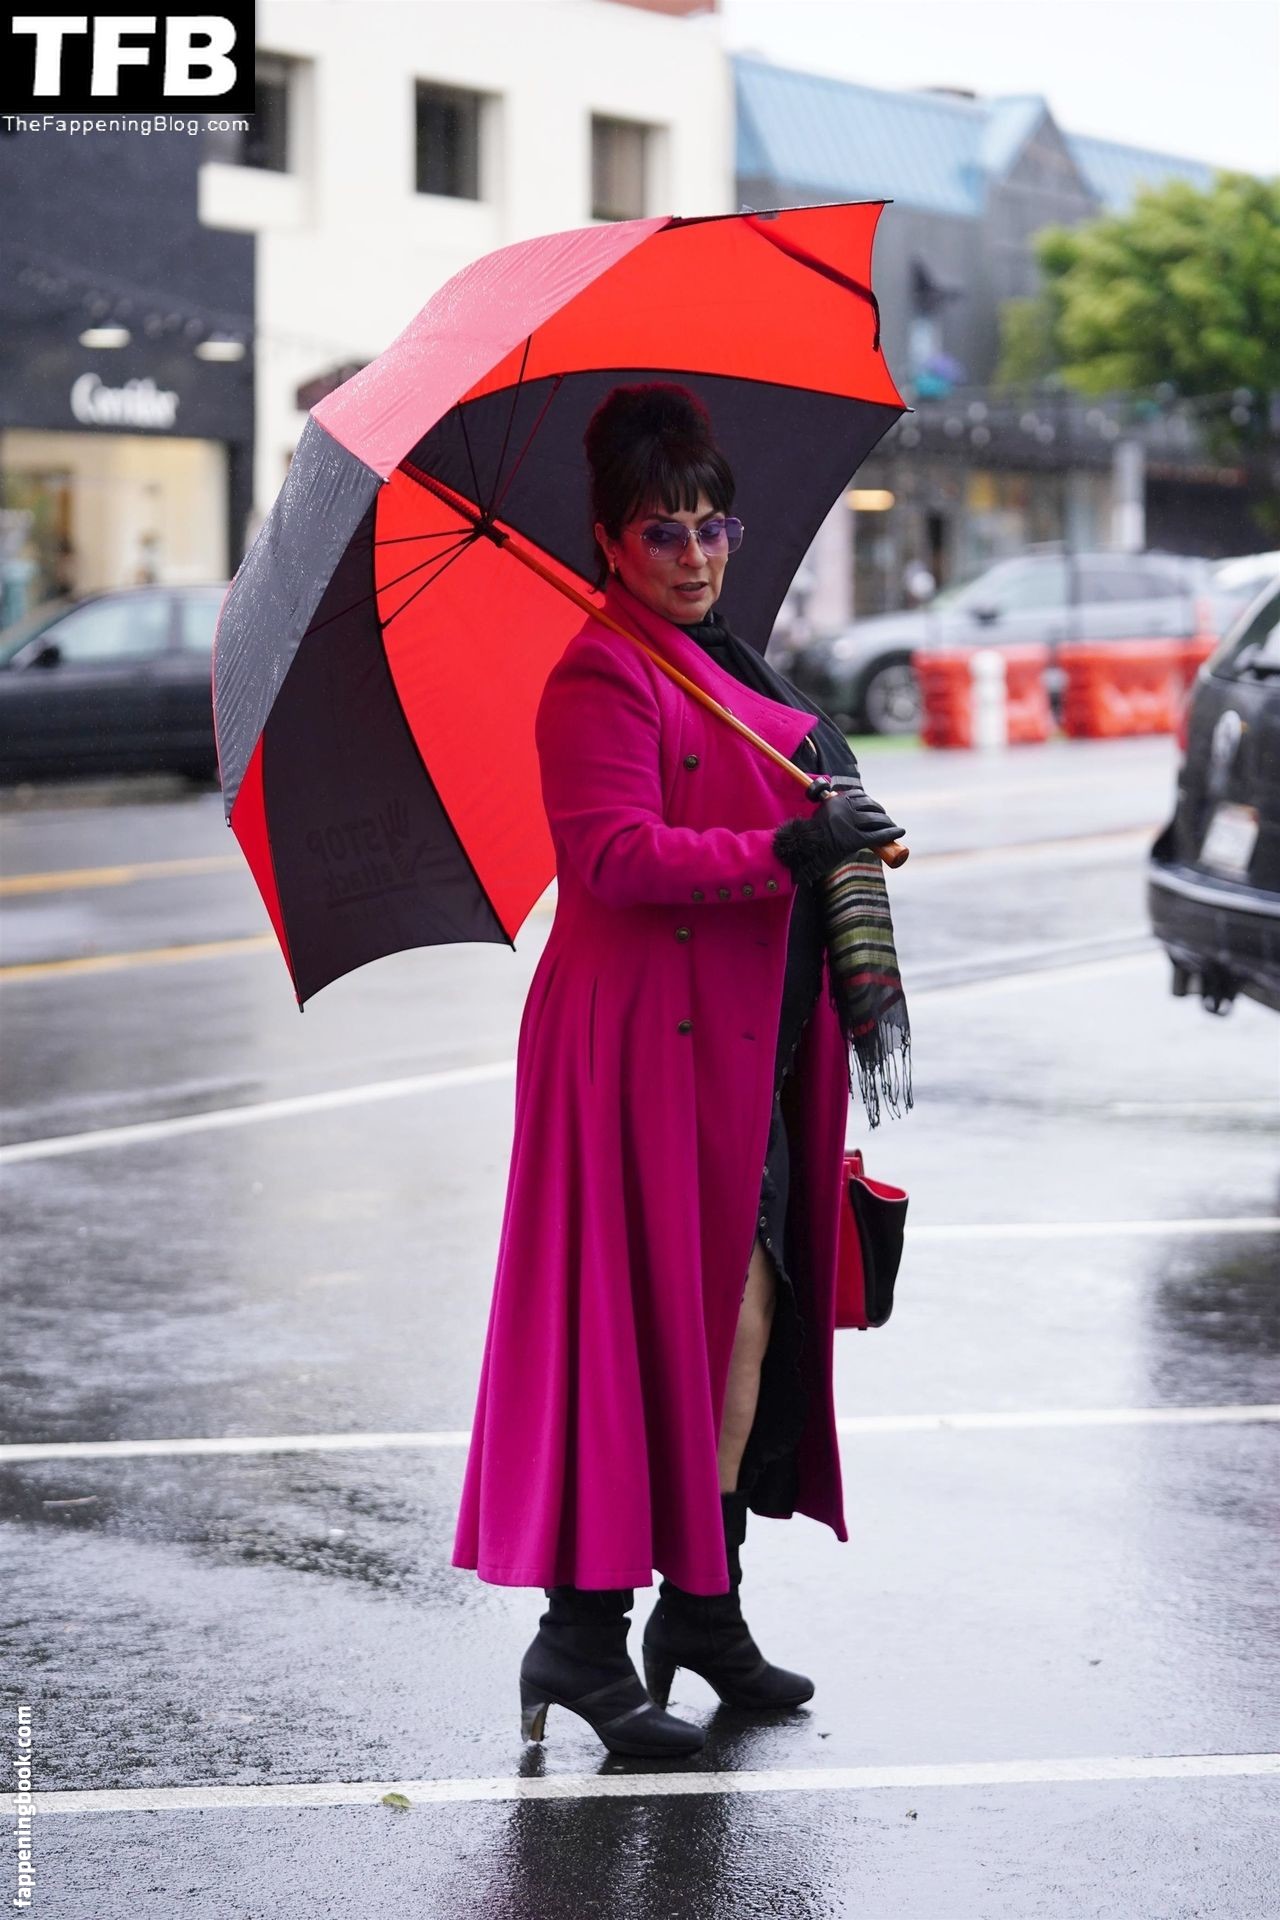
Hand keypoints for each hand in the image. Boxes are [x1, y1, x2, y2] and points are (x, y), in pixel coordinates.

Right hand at [773, 775, 904, 882]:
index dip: (871, 803)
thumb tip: (852, 811)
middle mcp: (843, 809)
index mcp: (835, 800)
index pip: (860, 795)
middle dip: (881, 813)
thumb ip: (835, 811)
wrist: (800, 850)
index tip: (876, 808)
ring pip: (876, 821)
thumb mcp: (822, 816)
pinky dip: (890, 834)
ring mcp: (849, 824)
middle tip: (886, 820)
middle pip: (871, 807)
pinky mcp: (853, 840)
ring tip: (893, 827)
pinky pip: (877, 836)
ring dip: (888, 823)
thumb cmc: (810, 837)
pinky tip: (899, 833)